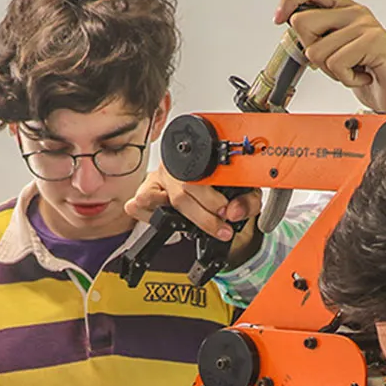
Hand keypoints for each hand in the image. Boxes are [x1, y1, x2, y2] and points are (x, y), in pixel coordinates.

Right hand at [126, 167, 262, 241]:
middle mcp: (176, 166)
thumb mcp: (243, 192)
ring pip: (153, 196)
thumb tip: (234, 212)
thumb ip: (247, 202)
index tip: (227, 213)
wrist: (207, 191)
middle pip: (181, 192)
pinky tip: (164, 219)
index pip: (202, 174)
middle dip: (203, 216)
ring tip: (193, 226)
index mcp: (200, 158)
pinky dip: (146, 215)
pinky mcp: (145, 191)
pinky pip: (138, 203)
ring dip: (173, 216)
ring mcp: (158, 178)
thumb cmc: (222, 189)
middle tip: (220, 227)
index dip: (214, 199)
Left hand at [277, 0, 385, 116]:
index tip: (280, 20)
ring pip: (316, 49)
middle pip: (302, 22)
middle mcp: (356, 12)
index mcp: (346, 10)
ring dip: (331, 71)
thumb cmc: (370, 76)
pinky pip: (336, 63)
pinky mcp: (375, 41)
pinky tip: (362, 76)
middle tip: (334, 62)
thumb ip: (317, 36)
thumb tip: (288, 23)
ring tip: (353, 70)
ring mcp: (366, 25)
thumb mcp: (335, 53)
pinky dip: (345, 79)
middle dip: (310, 51)